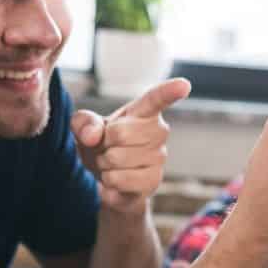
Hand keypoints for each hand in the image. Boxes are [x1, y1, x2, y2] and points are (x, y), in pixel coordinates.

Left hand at [71, 78, 192, 213]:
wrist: (106, 181)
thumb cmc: (99, 145)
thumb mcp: (85, 128)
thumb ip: (83, 123)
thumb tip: (93, 135)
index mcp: (143, 111)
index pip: (157, 98)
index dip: (170, 91)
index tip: (184, 85)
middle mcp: (158, 131)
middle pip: (120, 133)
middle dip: (103, 144)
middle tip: (107, 148)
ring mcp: (159, 157)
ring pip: (117, 158)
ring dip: (103, 165)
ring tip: (111, 165)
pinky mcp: (154, 180)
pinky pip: (119, 180)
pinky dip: (108, 182)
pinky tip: (114, 181)